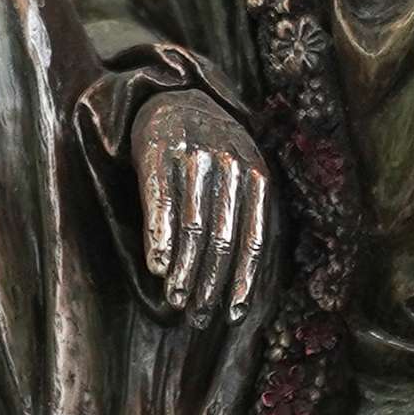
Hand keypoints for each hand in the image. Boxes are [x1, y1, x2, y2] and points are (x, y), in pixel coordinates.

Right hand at [131, 89, 271, 325]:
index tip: (231, 315)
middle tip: (197, 316)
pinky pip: (160, 203)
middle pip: (221, 238)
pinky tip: (156, 267)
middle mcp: (230, 164)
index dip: (242, 280)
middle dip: (209, 283)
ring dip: (183, 270)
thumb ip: (244, 217)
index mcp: (257, 175)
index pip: (253, 239)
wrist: (175, 98)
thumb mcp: (241, 175)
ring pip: (192, 226)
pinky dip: (159, 239)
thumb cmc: (212, 154)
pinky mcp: (159, 150)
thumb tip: (241, 284)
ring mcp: (195, 155)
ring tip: (175, 299)